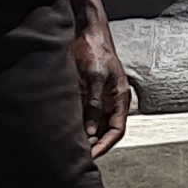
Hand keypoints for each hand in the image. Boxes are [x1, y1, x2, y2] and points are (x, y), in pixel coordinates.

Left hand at [70, 12, 130, 154]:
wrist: (86, 32)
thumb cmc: (96, 50)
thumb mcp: (96, 77)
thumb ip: (94, 103)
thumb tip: (90, 130)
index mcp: (120, 98)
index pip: (117, 130)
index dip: (106, 144)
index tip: (93, 155)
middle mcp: (111, 102)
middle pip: (105, 131)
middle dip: (94, 144)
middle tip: (79, 156)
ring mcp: (99, 99)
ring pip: (94, 125)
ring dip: (85, 137)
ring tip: (72, 148)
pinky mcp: (87, 95)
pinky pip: (83, 116)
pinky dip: (77, 126)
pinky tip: (66, 132)